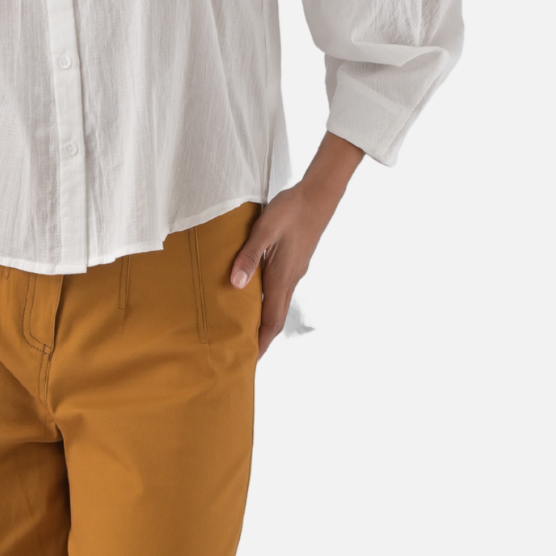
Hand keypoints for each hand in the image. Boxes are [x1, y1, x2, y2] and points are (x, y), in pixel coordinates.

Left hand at [229, 132, 363, 356]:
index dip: (261, 342)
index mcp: (283, 277)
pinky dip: (266, 303)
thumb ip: (249, 256)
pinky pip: (279, 291)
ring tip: (244, 330)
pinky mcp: (294, 263)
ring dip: (263, 321)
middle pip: (275, 318)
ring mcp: (294, 272)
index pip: (272, 320)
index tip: (250, 360)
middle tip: (242, 353)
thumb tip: (236, 284)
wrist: (318, 195)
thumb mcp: (265, 229)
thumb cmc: (291, 209)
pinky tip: (253, 298)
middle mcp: (290, 279)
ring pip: (278, 305)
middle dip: (260, 338)